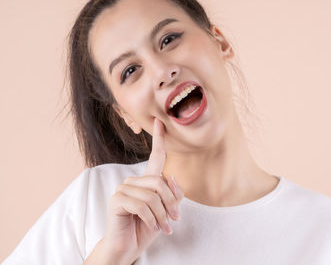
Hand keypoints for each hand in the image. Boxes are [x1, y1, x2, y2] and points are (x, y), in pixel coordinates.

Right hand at [85, 118, 183, 264]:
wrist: (128, 247)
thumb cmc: (146, 228)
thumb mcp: (167, 211)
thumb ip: (173, 194)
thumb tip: (172, 178)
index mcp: (146, 181)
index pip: (155, 157)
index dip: (158, 140)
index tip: (160, 122)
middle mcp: (133, 181)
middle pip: (160, 182)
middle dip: (171, 204)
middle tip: (174, 220)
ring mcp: (123, 189)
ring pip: (152, 196)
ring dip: (162, 215)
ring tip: (165, 228)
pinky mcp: (117, 200)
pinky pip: (142, 205)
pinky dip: (151, 219)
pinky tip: (153, 227)